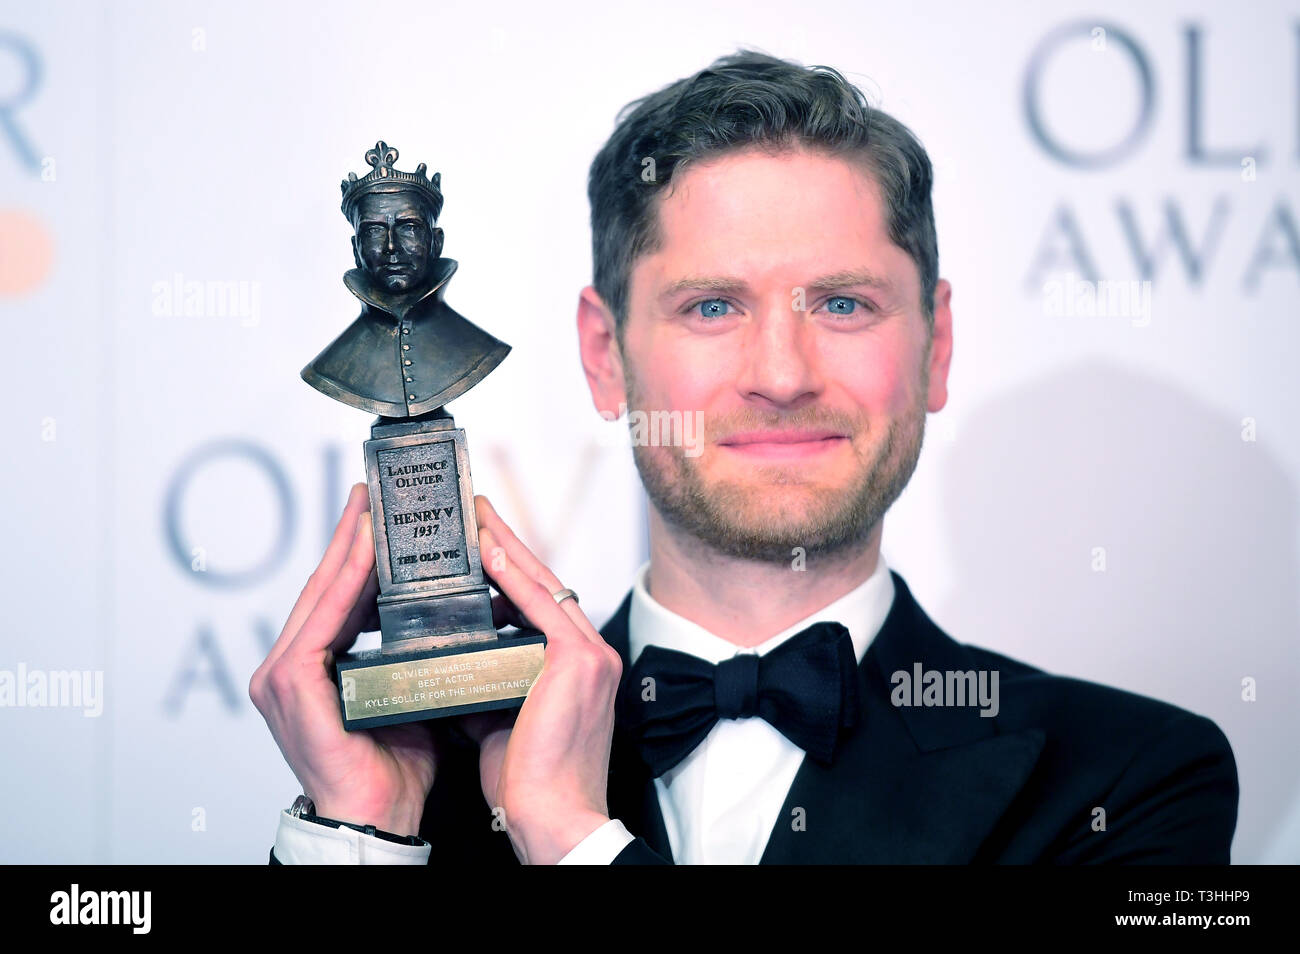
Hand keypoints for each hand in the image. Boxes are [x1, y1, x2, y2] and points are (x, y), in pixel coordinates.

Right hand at [249, 482, 436, 835]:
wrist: (380, 818)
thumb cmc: (394, 767)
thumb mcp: (404, 695)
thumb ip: (407, 656)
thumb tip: (446, 618)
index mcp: (313, 671)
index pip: (335, 600)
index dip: (354, 555)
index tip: (375, 516)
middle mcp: (288, 669)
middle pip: (323, 588)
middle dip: (348, 538)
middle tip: (370, 496)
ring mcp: (283, 677)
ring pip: (320, 596)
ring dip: (348, 549)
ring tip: (371, 510)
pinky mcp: (291, 684)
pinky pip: (321, 620)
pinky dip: (346, 582)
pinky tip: (367, 552)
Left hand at [458, 495, 621, 863]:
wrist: (557, 821)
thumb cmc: (533, 783)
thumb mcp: (503, 720)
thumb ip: (490, 682)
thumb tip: (457, 665)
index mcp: (577, 667)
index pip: (542, 604)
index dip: (513, 569)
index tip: (486, 543)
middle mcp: (591, 652)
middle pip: (546, 583)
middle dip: (509, 545)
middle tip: (477, 512)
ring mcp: (588, 654)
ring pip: (545, 583)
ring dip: (508, 547)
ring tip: (475, 519)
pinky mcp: (577, 661)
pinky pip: (542, 604)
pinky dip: (514, 575)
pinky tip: (489, 550)